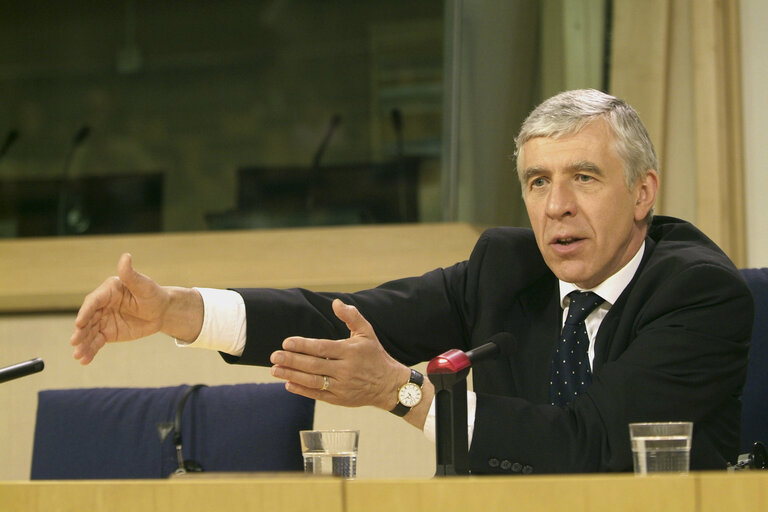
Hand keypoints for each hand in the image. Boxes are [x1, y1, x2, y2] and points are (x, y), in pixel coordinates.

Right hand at [69, 253, 201, 364]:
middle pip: (87, 319)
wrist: (162, 312)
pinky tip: (85, 360)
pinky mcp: (107, 333)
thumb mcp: (144, 285)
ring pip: (89, 333)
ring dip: (83, 344)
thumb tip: (125, 257)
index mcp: (108, 291)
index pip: (93, 301)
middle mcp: (101, 305)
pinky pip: (96, 342)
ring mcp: (102, 320)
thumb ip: (131, 274)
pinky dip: (90, 351)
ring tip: (78, 356)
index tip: (80, 322)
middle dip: (80, 331)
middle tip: (75, 342)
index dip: (85, 312)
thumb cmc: (153, 294)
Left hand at [269, 299, 410, 411]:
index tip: (286, 342)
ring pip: (313, 381)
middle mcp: (346, 370)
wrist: (389, 385)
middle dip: (292, 360)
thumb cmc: (375, 355)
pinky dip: (302, 390)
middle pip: (314, 365)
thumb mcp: (367, 332)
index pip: (323, 348)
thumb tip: (336, 303)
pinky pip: (317, 395)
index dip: (303, 346)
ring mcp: (342, 386)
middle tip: (274, 356)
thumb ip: (351, 316)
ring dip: (292, 375)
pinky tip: (288, 383)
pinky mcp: (340, 399)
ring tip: (275, 370)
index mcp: (350, 352)